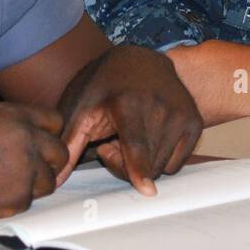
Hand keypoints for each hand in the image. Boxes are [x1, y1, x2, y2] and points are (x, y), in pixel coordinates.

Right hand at [0, 103, 67, 226]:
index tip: (42, 145)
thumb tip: (29, 135)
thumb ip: (8, 126)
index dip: (48, 135)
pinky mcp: (19, 196)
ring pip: (49, 181)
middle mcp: (25, 137)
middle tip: (29, 171)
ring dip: (33, 185)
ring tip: (2, 184)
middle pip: (59, 152)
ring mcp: (25, 168)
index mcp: (13, 114)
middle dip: (48, 163)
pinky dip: (14, 201)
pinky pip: (29, 201)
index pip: (54, 121)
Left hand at [56, 46, 202, 195]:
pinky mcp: (195, 122)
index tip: (147, 190)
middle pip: (145, 165)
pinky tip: (149, 137)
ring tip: (130, 136)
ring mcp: (181, 114)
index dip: (138, 167)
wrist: (141, 60)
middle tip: (112, 142)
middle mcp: (160, 106)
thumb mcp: (81, 108)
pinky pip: (176, 163)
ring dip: (143, 163)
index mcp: (128, 102)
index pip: (135, 142)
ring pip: (161, 168)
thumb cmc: (104, 86)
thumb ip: (69, 145)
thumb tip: (53, 180)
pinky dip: (161, 159)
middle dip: (125, 165)